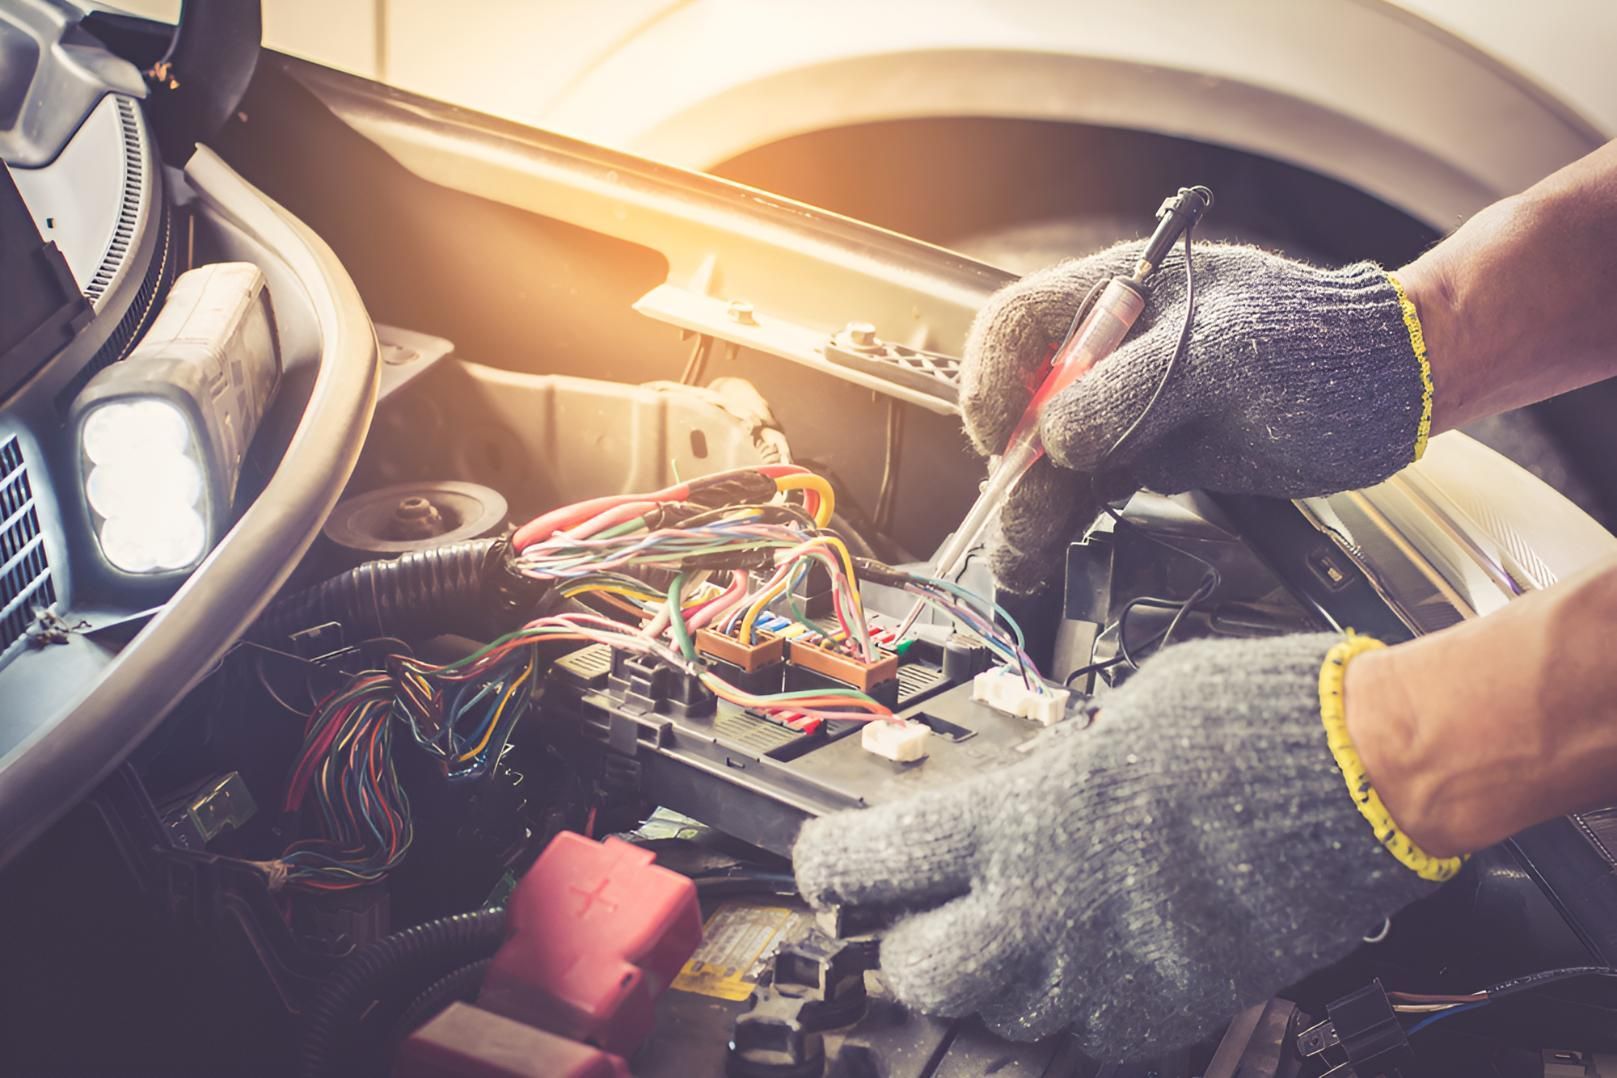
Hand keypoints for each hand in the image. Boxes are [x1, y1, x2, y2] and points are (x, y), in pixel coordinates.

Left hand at [792, 633, 1435, 1058]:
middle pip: (919, 971)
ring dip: (989, 984)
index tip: (826, 865)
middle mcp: (1042, 907)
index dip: (830, 867)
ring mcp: (1103, 972)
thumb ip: (1049, 774)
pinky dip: (1067, 1018)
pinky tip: (1085, 972)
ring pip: (998, 1016)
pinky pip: (1082, 1041)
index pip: (870, 860)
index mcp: (1015, 818)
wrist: (1356, 783)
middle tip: (921, 918)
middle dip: (904, 948)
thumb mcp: (1113, 723)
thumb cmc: (1241, 726)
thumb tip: (1028, 794)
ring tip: (1012, 941)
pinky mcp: (1164, 1012)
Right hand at [960, 242, 1429, 592]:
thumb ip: (1129, 393)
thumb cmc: (1320, 343)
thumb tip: (1057, 441)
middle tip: (1008, 515)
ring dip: (1029, 507)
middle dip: (1010, 463)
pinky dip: (1062, 521)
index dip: (995, 377)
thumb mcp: (1220, 355)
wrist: (1386, 392)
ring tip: (1018, 557)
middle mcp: (1110, 352)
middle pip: (1024, 402)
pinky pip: (1086, 489)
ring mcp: (1127, 407)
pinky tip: (1042, 552)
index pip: (1020, 325)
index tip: (1001, 433)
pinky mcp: (1148, 455)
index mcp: (1119, 296)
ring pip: (1050, 459)